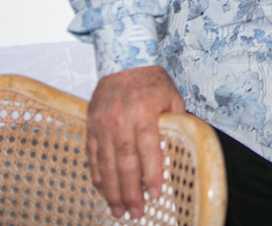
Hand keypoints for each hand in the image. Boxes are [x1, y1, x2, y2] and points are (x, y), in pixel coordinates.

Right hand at [87, 65, 185, 217]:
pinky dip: (97, 176)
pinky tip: (103, 191)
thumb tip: (181, 148)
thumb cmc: (151, 80)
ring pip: (106, 164)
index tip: (156, 193)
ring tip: (118, 210)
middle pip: (125, 162)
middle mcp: (121, 120)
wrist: (122, 61)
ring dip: (112, 190)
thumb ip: (175, 122)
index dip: (151, 173)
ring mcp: (102, 124)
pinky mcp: (91, 126)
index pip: (148, 149)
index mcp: (145, 112)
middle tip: (135, 212)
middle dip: (130, 191)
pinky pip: (92, 156)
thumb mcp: (172, 96)